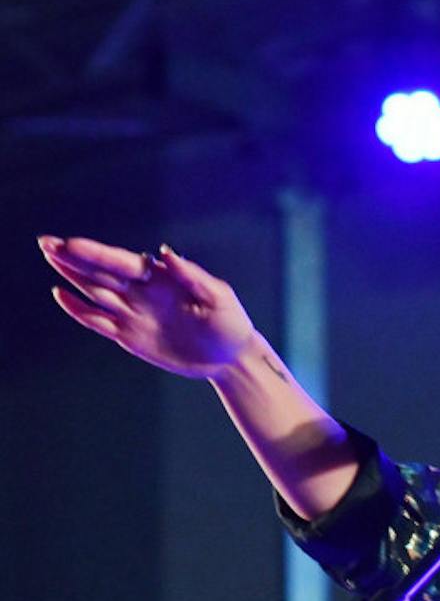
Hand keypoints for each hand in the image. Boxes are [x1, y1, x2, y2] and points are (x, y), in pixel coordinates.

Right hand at [39, 235, 260, 379]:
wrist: (231, 358)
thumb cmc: (230, 323)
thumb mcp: (218, 298)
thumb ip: (192, 276)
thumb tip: (165, 252)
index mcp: (162, 279)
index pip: (123, 263)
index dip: (97, 254)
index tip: (72, 244)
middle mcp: (143, 293)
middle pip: (102, 272)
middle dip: (75, 258)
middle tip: (47, 242)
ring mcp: (134, 313)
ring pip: (96, 291)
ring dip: (72, 276)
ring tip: (49, 256)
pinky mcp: (130, 336)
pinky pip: (99, 321)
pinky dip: (80, 309)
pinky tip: (61, 295)